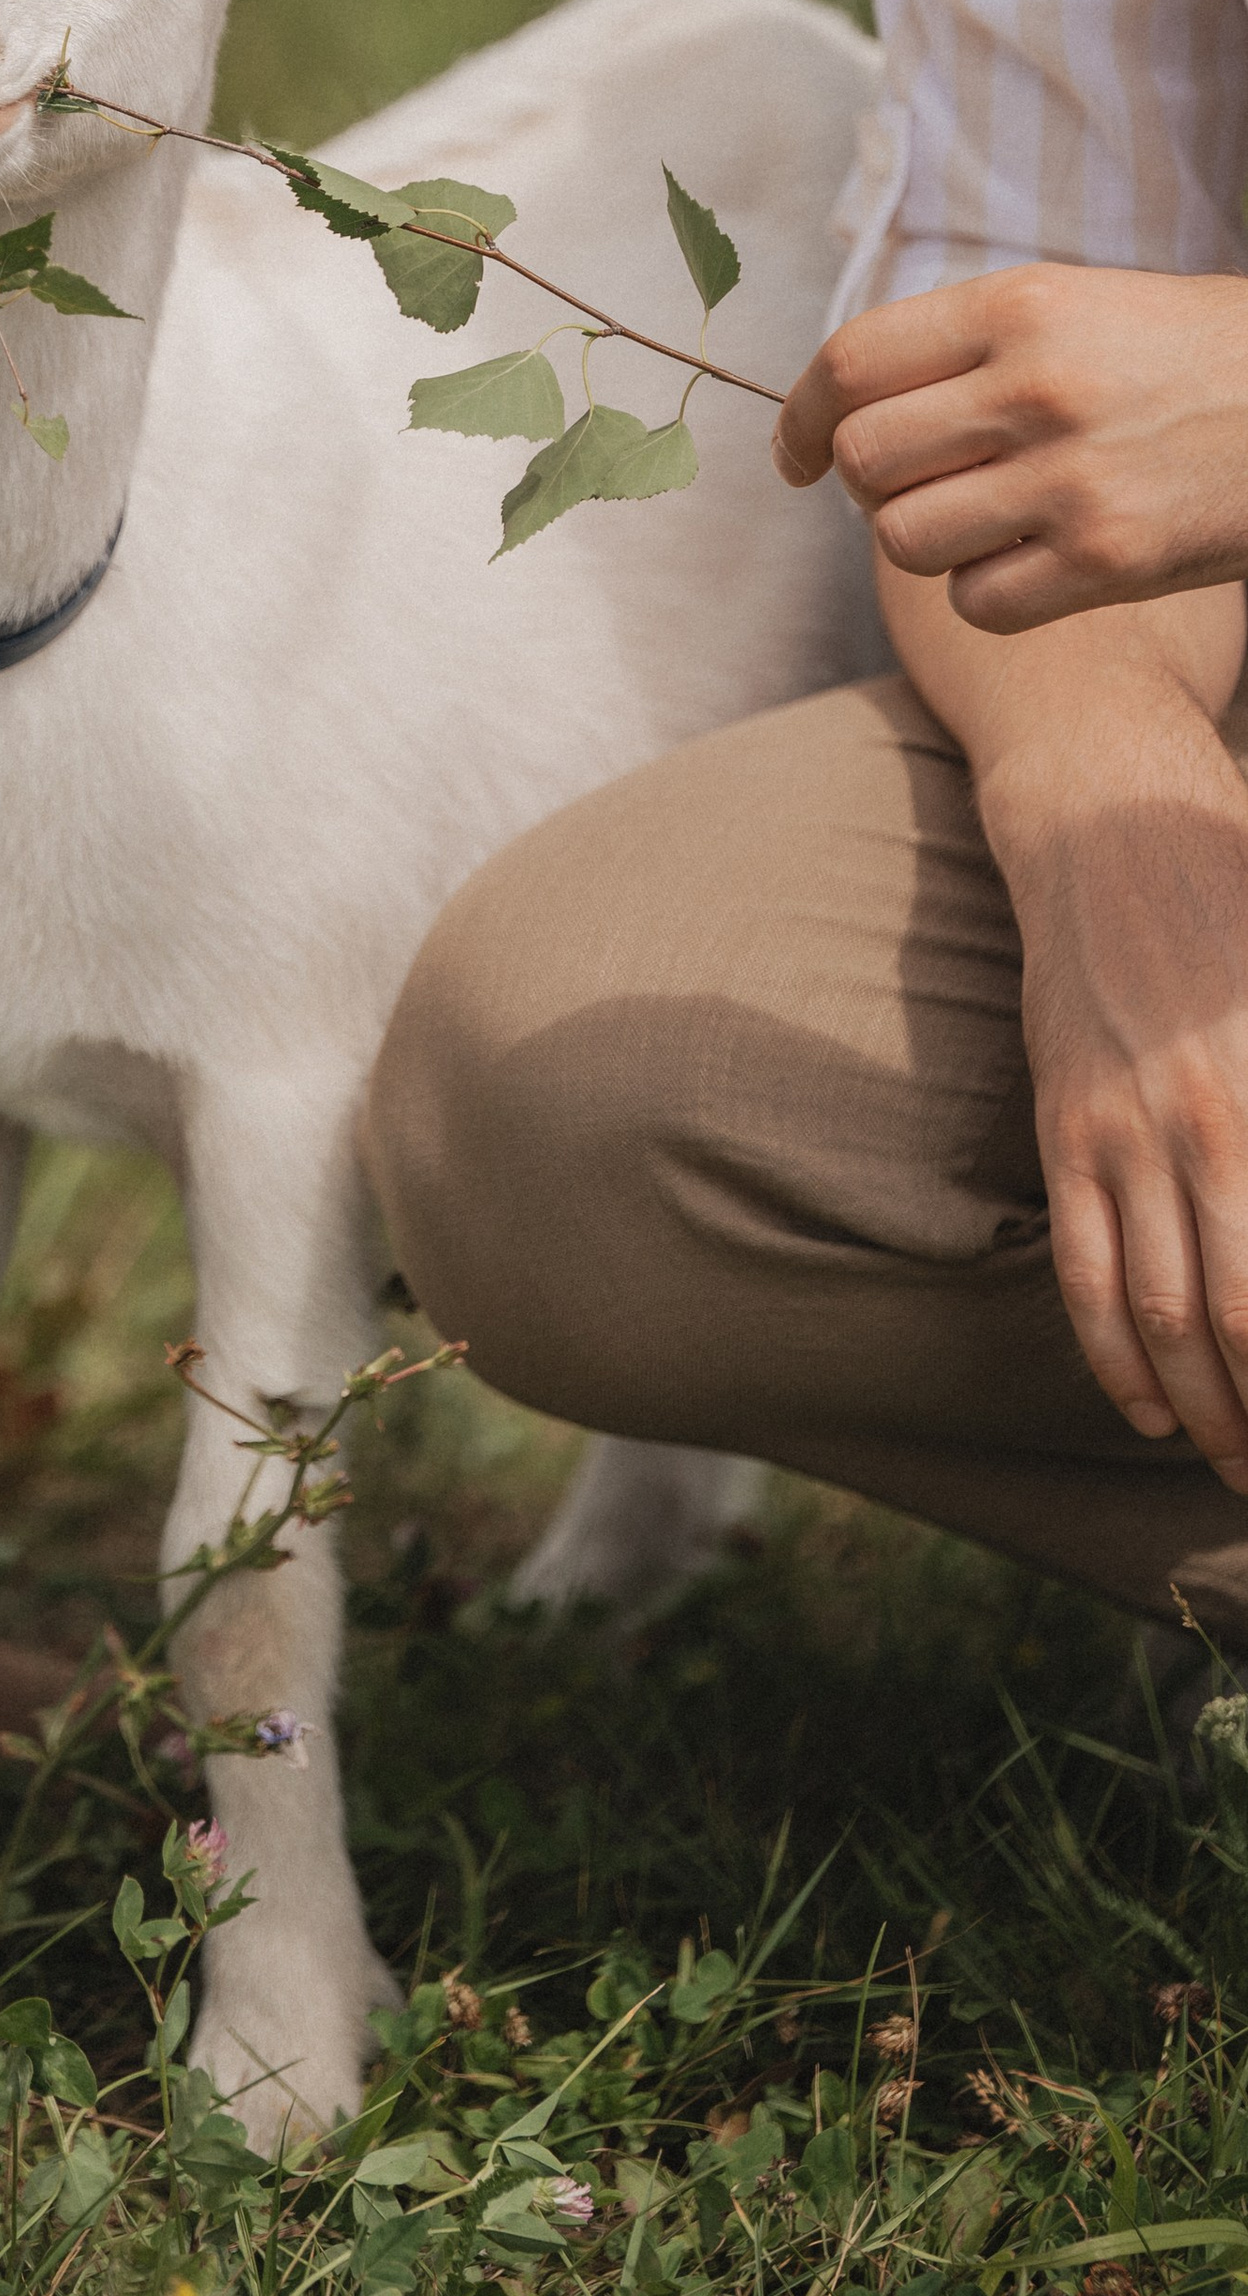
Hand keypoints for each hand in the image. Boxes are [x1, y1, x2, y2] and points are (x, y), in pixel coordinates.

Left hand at [774, 264, 1247, 633]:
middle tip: (916, 486)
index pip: (851, 363)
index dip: (798, 417)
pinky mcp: (1108, 560)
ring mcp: (1071, 478)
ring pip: (904, 537)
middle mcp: (1036, 387)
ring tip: (985, 520)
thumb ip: (973, 342)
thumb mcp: (1085, 306)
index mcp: (1021, 306)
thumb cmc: (1197, 356)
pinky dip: (986, 594)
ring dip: (926, 541)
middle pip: (863, 458)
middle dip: (869, 485)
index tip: (794, 454)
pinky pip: (976, 600)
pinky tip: (1034, 563)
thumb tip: (853, 400)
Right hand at [979, 684, 1247, 1490]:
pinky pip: (1084, 1269)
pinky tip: (1148, 1410)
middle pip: (1242, 1320)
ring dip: (1203, 1412)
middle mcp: (1207, 1126)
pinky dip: (1113, 1356)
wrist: (1108, 827)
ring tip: (1238, 1468)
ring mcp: (1122, 1133)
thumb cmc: (1241, 900)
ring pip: (1162, 1315)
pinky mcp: (1065, 1128)